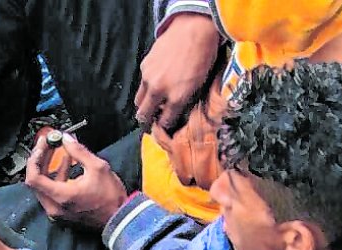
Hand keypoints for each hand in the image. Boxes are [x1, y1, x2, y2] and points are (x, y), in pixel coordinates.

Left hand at [25, 135, 127, 229]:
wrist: (120, 219)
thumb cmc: (112, 198)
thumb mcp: (98, 168)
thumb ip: (79, 151)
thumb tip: (66, 139)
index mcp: (61, 196)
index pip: (33, 178)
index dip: (35, 158)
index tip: (43, 144)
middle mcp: (54, 207)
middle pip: (36, 181)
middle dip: (41, 160)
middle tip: (48, 144)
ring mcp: (58, 212)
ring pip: (44, 186)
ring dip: (49, 167)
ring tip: (61, 151)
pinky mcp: (62, 212)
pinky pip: (52, 192)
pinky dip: (56, 177)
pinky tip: (67, 164)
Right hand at [134, 13, 220, 131]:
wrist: (193, 30)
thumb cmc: (203, 57)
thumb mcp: (199, 85)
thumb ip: (185, 101)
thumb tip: (175, 112)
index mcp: (177, 97)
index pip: (164, 122)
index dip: (165, 127)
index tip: (166, 127)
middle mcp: (159, 90)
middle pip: (144, 115)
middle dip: (148, 121)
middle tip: (152, 121)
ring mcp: (149, 78)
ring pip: (139, 102)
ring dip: (144, 105)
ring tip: (152, 104)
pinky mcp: (144, 67)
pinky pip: (141, 84)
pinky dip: (147, 87)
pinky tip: (156, 81)